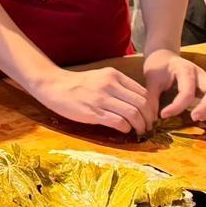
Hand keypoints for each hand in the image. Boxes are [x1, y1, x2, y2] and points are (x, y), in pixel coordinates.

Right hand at [28, 66, 153, 135]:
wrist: (54, 85)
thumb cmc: (78, 84)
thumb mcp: (101, 77)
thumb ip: (118, 86)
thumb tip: (137, 102)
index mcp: (114, 75)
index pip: (142, 92)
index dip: (151, 107)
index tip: (150, 116)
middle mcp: (110, 85)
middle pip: (142, 104)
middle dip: (149, 118)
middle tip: (149, 126)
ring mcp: (101, 98)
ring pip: (133, 114)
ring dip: (140, 125)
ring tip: (140, 131)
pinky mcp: (93, 112)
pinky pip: (118, 122)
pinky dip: (126, 128)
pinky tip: (125, 130)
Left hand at [142, 50, 205, 123]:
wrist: (164, 56)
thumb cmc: (158, 67)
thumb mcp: (151, 79)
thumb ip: (151, 98)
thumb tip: (152, 119)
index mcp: (184, 69)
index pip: (186, 91)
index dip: (176, 106)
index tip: (163, 115)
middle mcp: (200, 74)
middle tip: (194, 118)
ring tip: (200, 118)